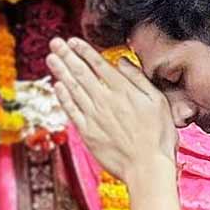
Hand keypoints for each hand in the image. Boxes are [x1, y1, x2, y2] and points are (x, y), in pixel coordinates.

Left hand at [47, 37, 177, 181]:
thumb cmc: (158, 137)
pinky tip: (56, 87)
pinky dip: (63, 97)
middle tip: (55, 43)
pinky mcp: (88, 133)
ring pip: (73, 89)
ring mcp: (94, 117)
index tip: (73, 41)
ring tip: (51, 58)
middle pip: (82, 73)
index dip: (84, 51)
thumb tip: (122, 62)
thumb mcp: (159, 102)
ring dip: (60, 72)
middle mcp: (106, 100)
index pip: (99, 65)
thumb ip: (139, 80)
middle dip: (67, 56)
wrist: (147, 168)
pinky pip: (71, 111)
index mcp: (124, 91)